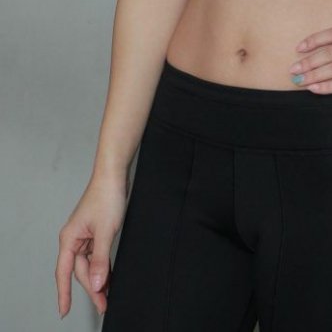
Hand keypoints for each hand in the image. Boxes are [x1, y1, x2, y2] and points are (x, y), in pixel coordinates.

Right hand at [55, 175, 127, 318]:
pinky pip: (97, 255)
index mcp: (69, 238)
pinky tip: (110, 276)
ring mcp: (85, 235)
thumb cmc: (106, 195)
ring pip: (89, 264)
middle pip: (80, 270)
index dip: (64, 293)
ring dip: (98, 278)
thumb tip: (94, 284)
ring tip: (108, 295)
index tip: (64, 311)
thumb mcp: (105, 231)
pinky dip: (103, 266)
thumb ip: (100, 260)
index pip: (64, 272)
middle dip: (91, 288)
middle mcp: (74, 238)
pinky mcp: (96, 232)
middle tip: (103, 304)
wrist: (114, 175)